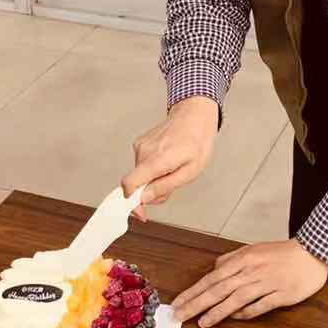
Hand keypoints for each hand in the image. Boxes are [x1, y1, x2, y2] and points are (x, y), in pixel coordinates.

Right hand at [122, 97, 218, 219]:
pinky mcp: (140, 143)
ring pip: (139, 175)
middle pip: (136, 183)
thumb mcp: (190, 172)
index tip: (140, 211)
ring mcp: (140, 145)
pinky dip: (151, 169)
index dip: (132, 202)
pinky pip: (141, 164)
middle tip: (169, 188)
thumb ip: (165, 186)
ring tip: (172, 171)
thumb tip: (145, 198)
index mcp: (157, 159)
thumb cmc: (197, 141)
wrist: (194, 116)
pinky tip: (166, 162)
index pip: (129, 184)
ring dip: (152, 180)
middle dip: (149, 192)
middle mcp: (144, 151)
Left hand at [172, 240, 327, 327]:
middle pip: (219, 289)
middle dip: (197, 303)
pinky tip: (234, 318)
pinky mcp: (281, 295)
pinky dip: (246, 313)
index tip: (179, 302)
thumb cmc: (282, 253)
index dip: (194, 291)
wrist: (312, 253)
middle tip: (180, 315)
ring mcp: (266, 283)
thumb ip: (232, 259)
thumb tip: (215, 268)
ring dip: (217, 311)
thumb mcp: (253, 249)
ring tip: (202, 322)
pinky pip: (259, 306)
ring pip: (236, 298)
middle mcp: (251, 270)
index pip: (212, 277)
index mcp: (243, 258)